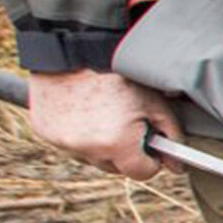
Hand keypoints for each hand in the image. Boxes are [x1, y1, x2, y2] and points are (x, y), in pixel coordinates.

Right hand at [28, 68, 180, 178]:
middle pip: (115, 166)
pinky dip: (78, 132)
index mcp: (117, 145)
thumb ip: (171, 135)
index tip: (152, 146)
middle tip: (127, 123)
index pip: (141, 172)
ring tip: (104, 113)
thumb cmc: (117, 74)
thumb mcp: (154, 102)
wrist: (72, 50)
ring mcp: (62, 142)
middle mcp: (87, 149)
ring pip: (91, 155)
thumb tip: (177, 165)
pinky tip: (83, 110)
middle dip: (125, 151)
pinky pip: (69, 142)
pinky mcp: (45, 132)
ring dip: (100, 143)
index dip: (151, 160)